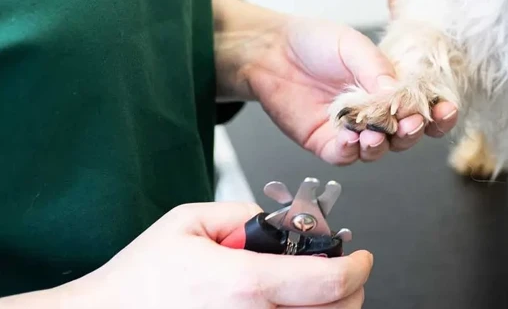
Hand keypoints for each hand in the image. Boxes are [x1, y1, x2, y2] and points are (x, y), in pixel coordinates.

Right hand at [23, 202, 372, 308]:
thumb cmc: (139, 279)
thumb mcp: (188, 221)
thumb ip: (242, 214)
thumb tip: (277, 221)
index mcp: (245, 284)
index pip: (330, 282)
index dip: (358, 267)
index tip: (361, 256)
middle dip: (351, 290)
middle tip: (344, 273)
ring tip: (316, 292)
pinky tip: (291, 308)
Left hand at [213, 0, 458, 164]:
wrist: (270, 51)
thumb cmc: (315, 42)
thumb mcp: (352, 45)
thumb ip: (376, 69)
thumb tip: (398, 93)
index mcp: (393, 86)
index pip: (425, 106)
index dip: (440, 112)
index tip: (445, 110)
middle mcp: (378, 112)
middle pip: (407, 133)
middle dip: (413, 132)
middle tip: (409, 124)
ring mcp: (353, 130)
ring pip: (380, 149)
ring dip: (382, 145)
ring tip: (374, 134)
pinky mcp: (327, 143)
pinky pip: (345, 156)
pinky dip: (351, 151)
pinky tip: (349, 139)